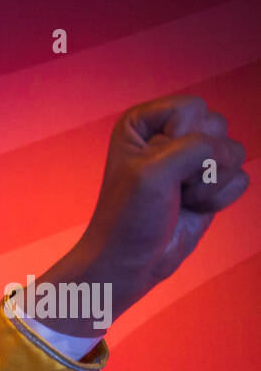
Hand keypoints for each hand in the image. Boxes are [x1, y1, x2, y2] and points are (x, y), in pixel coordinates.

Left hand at [65, 95, 247, 324]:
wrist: (130, 262)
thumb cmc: (130, 217)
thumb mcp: (154, 171)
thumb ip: (196, 147)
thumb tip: (226, 153)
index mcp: (143, 122)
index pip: (191, 108)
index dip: (181, 139)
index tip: (154, 167)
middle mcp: (168, 134)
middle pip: (217, 126)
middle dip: (198, 164)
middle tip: (169, 187)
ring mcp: (192, 159)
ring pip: (234, 152)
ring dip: (208, 184)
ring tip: (179, 199)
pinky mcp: (210, 183)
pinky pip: (240, 178)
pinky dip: (218, 199)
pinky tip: (192, 209)